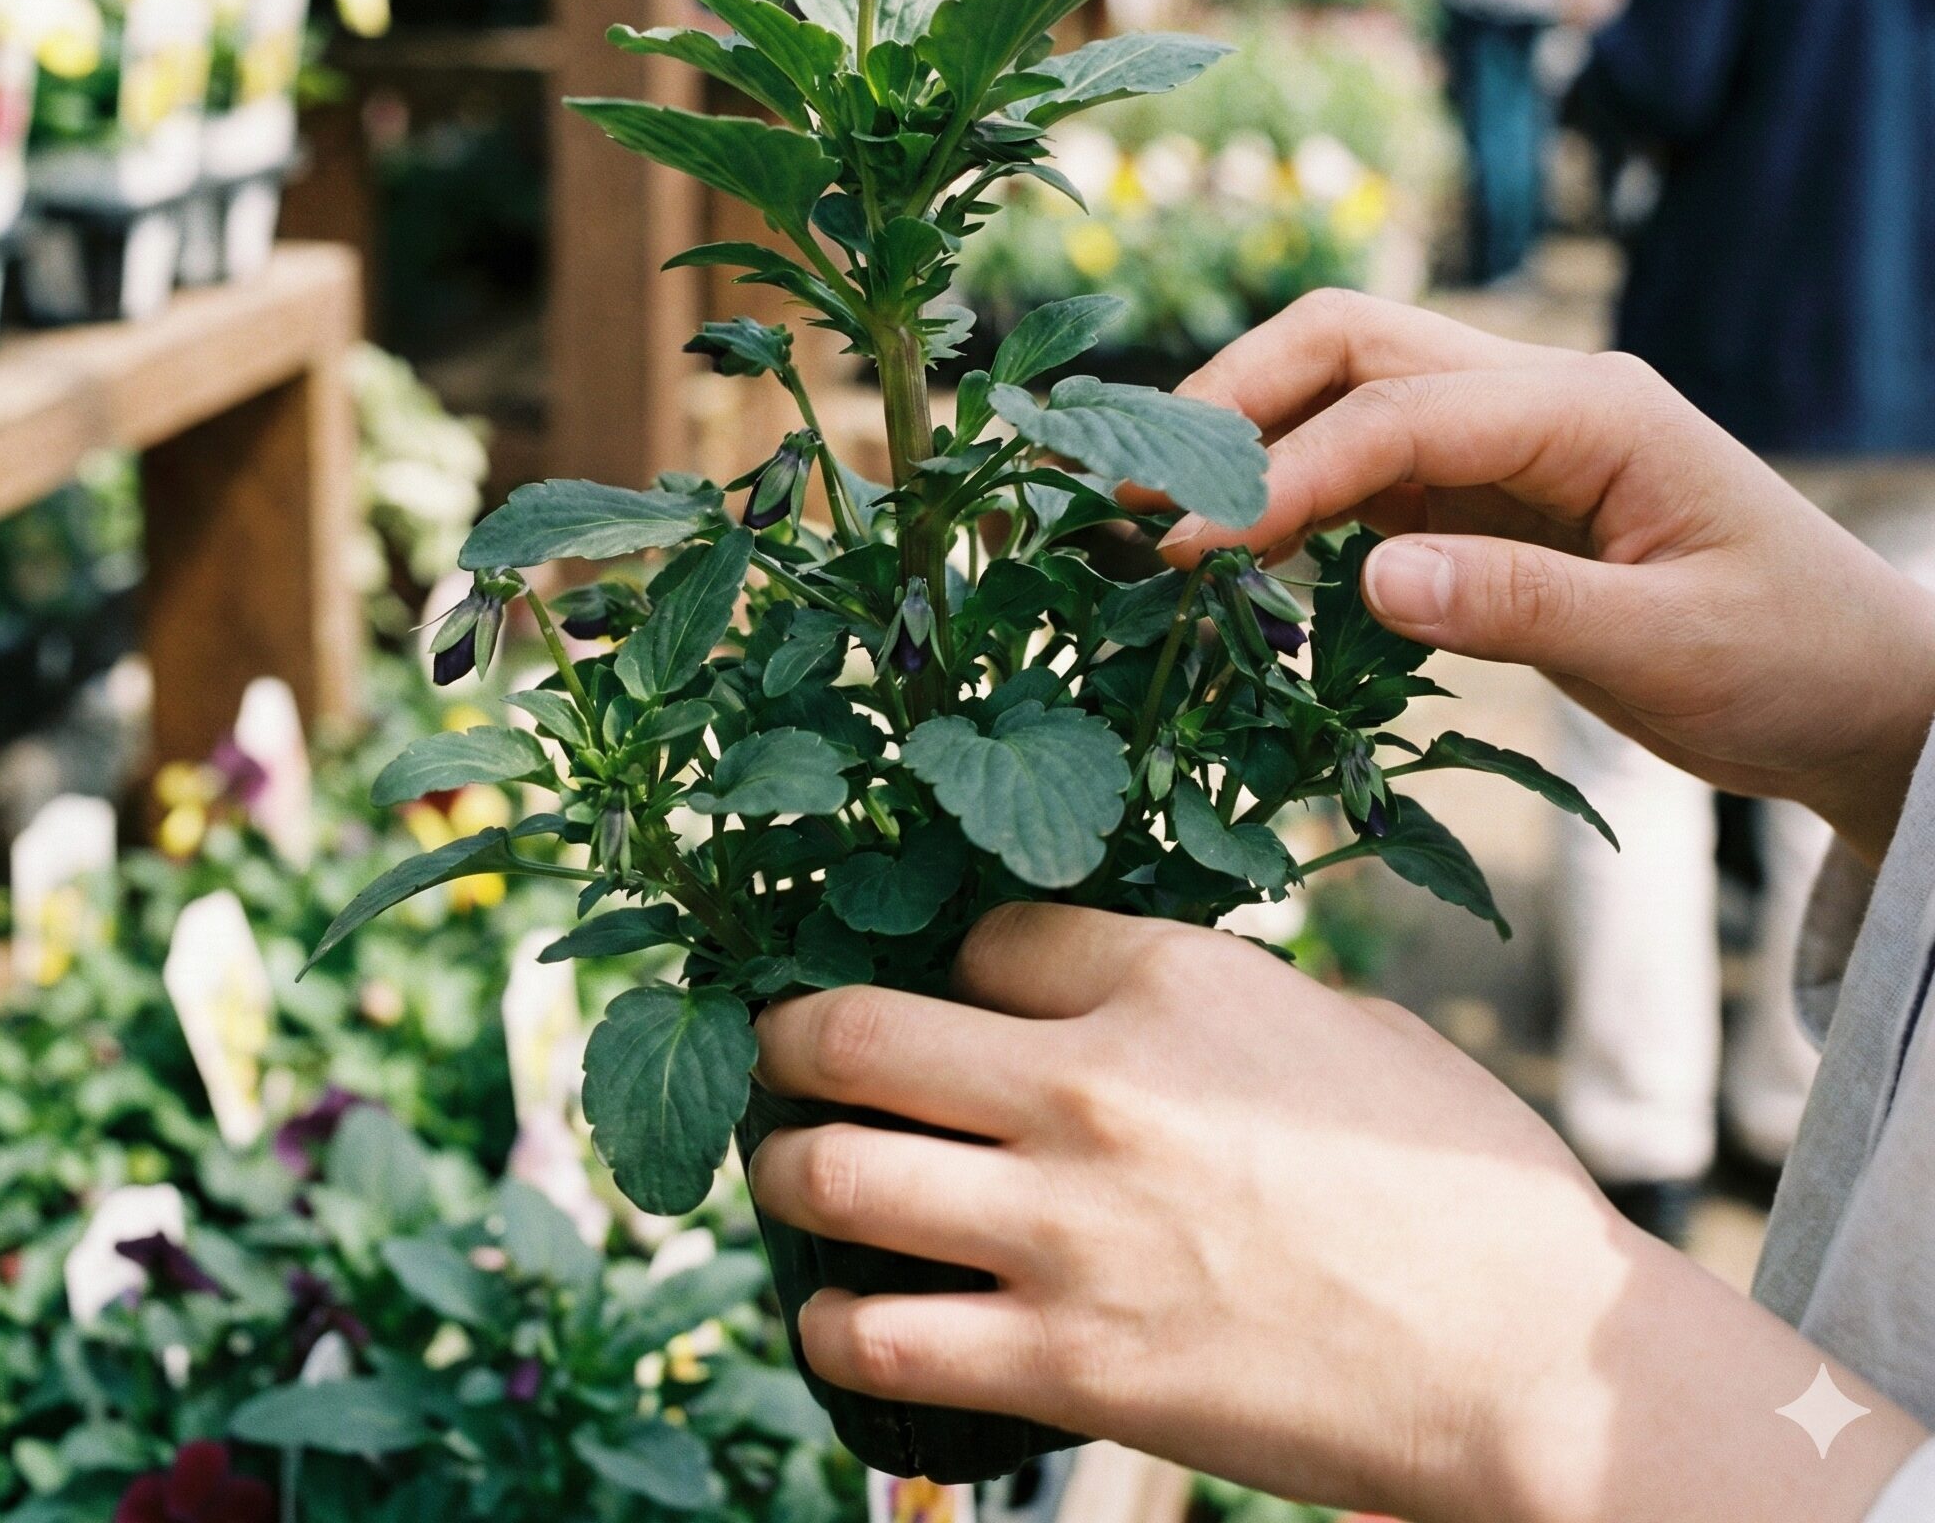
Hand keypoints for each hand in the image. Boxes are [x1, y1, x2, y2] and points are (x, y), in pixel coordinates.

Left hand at [750, 907, 1925, 1522]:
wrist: (1523, 1356)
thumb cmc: (1454, 1173)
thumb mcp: (1330, 1021)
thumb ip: (1200, 991)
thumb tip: (1109, 992)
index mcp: (1162, 976)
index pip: (981, 936)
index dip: (949, 961)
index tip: (941, 992)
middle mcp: (1087, 1085)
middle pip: (854, 1033)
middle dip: (789, 1038)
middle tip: (778, 1054)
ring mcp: (1064, 1229)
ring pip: (833, 1173)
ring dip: (782, 1173)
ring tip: (784, 1176)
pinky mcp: (1068, 1366)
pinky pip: (881, 1336)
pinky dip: (833, 1322)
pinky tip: (836, 1313)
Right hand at [1155, 291, 1934, 862]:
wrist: (1860, 694)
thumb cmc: (1791, 662)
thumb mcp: (1671, 646)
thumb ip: (1522, 609)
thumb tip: (1369, 582)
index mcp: (1590, 408)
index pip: (1394, 412)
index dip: (1278, 472)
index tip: (1184, 546)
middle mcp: (1538, 398)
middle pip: (1348, 345)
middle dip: (1232, 404)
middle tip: (1134, 493)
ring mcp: (1509, 442)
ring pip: (1343, 396)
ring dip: (1247, 443)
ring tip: (1158, 518)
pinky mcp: (1490, 497)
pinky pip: (1367, 472)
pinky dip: (1291, 498)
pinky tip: (1242, 554)